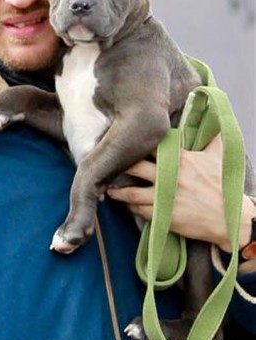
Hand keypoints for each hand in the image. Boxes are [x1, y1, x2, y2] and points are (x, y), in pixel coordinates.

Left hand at [107, 135, 254, 252]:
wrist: (231, 220)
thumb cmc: (224, 187)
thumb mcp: (218, 157)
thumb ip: (211, 138)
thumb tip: (214, 119)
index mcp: (180, 160)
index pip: (151, 147)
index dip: (135, 144)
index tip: (122, 142)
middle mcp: (170, 178)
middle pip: (135, 167)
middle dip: (120, 166)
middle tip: (108, 165)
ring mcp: (166, 198)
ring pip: (132, 193)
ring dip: (118, 192)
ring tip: (109, 189)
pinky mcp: (165, 217)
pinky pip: (141, 211)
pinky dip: (132, 208)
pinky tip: (127, 205)